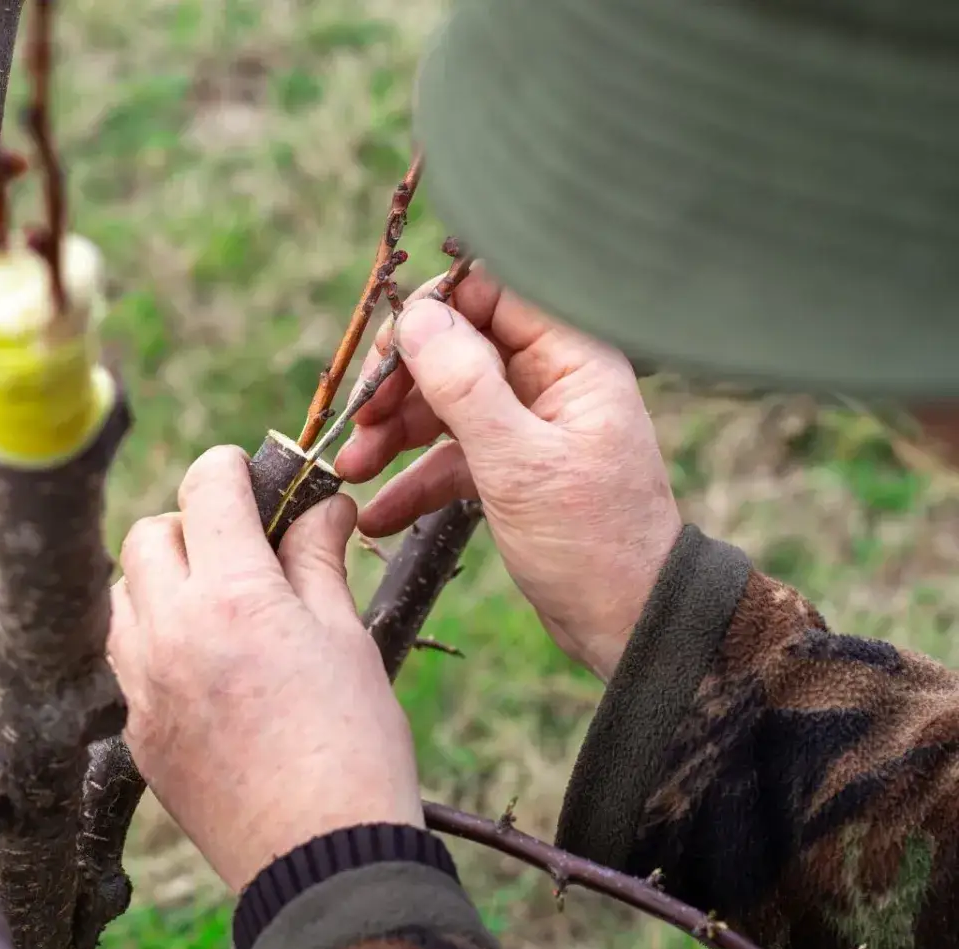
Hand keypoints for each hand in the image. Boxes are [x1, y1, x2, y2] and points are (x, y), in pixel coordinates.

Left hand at [108, 446, 423, 892]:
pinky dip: (152, 637)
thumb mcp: (347, 639)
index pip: (206, 489)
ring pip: (122, 594)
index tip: (248, 472)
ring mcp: (143, 685)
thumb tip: (324, 508)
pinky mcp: (136, 731)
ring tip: (215, 603)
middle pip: (148, 534)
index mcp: (234, 597)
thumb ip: (319, 561)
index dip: (230, 467)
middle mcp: (171, 631)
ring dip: (160, 578)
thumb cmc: (355, 745)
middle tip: (239, 546)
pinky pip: (123, 657)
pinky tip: (201, 662)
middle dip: (191, 523)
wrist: (324, 858)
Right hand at [335, 268, 681, 679]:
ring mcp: (528, 426)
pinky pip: (449, 458)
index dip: (433, 313)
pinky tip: (374, 514)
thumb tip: (417, 318)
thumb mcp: (519, 463)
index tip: (388, 354)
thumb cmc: (592, 542)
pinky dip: (412, 481)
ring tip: (350, 469)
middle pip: (456, 349)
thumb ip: (465, 385)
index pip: (491, 293)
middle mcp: (549, 381)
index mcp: (570, 359)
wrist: (628, 625)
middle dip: (400, 382)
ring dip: (393, 433)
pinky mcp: (512, 470)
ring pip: (444, 404)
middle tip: (359, 419)